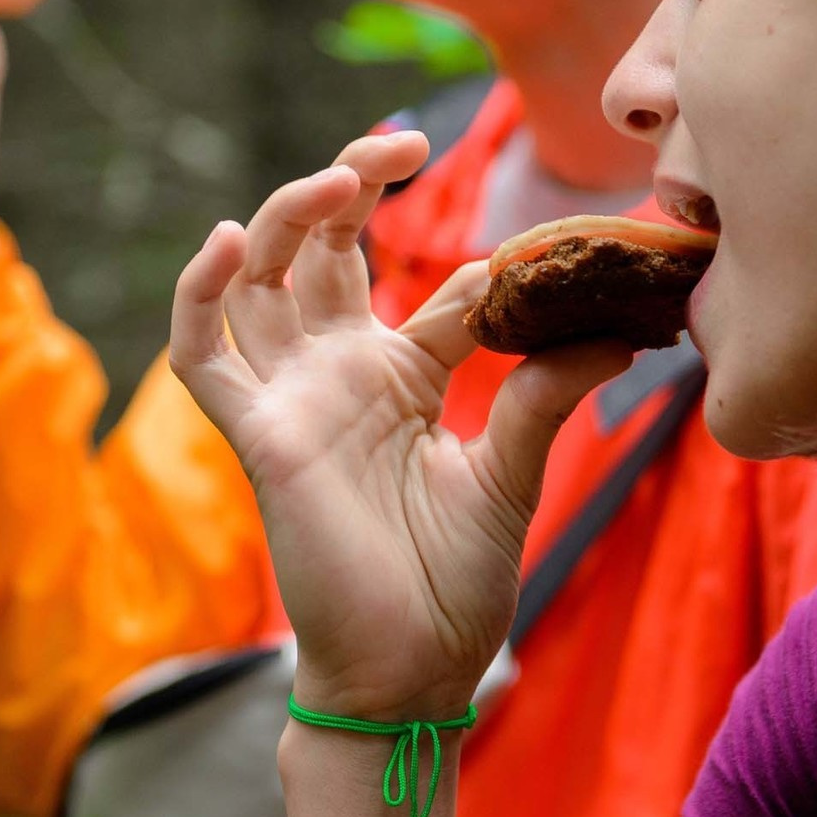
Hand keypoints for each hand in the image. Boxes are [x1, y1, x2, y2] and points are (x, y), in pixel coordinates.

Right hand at [170, 132, 632, 719]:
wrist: (413, 675)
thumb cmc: (455, 585)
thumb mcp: (514, 473)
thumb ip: (546, 394)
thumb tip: (615, 328)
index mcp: (401, 376)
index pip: (424, 284)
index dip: (469, 258)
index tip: (526, 241)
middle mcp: (339, 374)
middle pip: (322, 249)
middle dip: (351, 183)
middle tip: (401, 141)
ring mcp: (294, 400)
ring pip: (260, 280)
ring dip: (285, 215)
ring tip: (339, 174)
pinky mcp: (258, 437)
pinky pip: (203, 357)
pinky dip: (201, 294)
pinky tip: (227, 241)